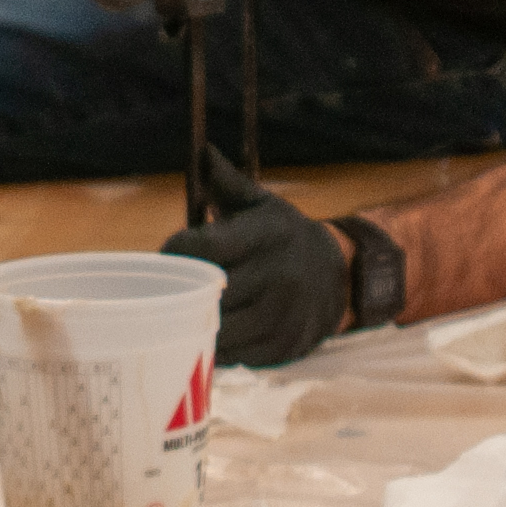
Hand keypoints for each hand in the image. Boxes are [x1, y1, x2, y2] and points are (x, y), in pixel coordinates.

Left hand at [164, 147, 348, 367]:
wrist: (341, 275)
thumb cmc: (285, 237)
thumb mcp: (263, 205)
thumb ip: (229, 182)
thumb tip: (204, 151)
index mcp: (268, 235)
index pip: (206, 247)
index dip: (176, 250)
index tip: (166, 253)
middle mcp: (279, 275)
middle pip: (210, 292)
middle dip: (181, 289)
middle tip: (164, 287)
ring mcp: (283, 315)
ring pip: (221, 329)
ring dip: (195, 323)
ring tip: (181, 312)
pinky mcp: (284, 346)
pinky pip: (237, 354)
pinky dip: (216, 347)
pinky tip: (207, 333)